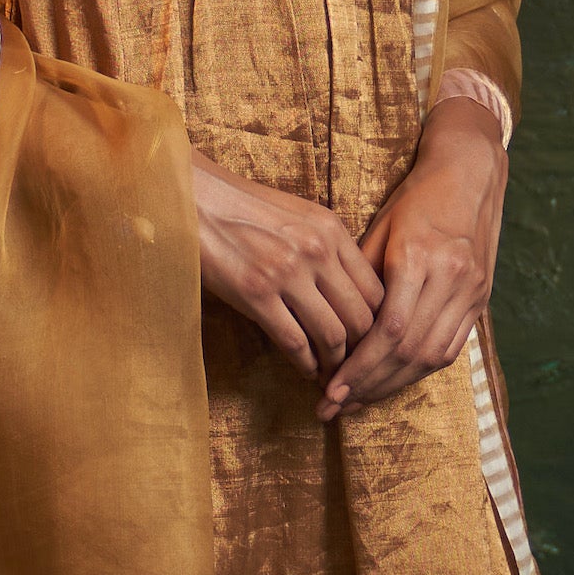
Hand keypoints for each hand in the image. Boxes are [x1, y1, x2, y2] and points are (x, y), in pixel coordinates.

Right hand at [192, 154, 386, 382]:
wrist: (195, 198)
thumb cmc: (244, 208)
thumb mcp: (298, 216)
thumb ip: (327, 247)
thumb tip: (347, 291)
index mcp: (332, 231)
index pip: (375, 290)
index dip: (378, 325)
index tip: (370, 342)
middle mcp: (317, 251)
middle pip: (361, 317)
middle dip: (363, 351)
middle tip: (356, 368)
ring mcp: (287, 273)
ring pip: (332, 335)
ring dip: (336, 364)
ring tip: (332, 375)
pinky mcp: (256, 293)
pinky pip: (294, 342)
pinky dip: (305, 364)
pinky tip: (306, 370)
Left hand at [319, 95, 506, 419]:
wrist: (470, 174)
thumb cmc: (416, 197)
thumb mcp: (379, 227)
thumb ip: (360, 278)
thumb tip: (332, 326)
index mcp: (419, 257)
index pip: (388, 330)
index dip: (359, 367)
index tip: (331, 388)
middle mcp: (451, 278)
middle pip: (409, 351)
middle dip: (370, 385)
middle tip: (335, 406)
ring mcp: (472, 291)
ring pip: (432, 357)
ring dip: (393, 385)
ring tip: (358, 401)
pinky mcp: (481, 300)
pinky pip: (451, 348)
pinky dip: (419, 370)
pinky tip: (392, 381)